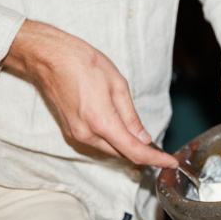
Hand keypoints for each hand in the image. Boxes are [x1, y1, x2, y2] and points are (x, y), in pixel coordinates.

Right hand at [3, 20, 177, 168]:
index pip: (135, 152)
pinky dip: (111, 138)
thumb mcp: (118, 85)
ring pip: (109, 149)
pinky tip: (118, 125)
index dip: (156, 159)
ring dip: (125, 144)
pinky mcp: (70, 130)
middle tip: (159, 145)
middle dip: (142, 151)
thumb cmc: (83, 64)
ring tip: (137, 130)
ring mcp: (76, 133)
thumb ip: (131, 116)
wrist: (49, 57)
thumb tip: (144, 138)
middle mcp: (87, 134)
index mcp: (102, 122)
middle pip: (122, 153)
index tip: (171, 162)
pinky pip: (97, 141)